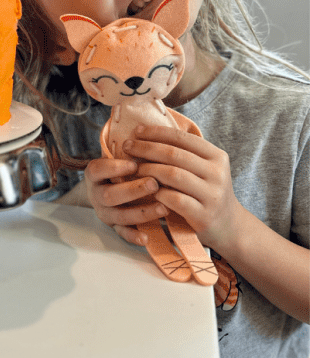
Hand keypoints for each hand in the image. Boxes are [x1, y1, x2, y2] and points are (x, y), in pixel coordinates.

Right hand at [84, 156, 168, 246]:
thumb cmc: (124, 168)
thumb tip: (144, 130)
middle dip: (132, 190)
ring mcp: (106, 213)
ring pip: (119, 216)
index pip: (96, 170)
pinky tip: (146, 238)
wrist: (116, 186)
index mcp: (95, 175)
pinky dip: (134, 237)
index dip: (113, 168)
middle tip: (154, 183)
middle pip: (109, 195)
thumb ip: (130, 150)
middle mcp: (97, 195)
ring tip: (163, 207)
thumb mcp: (121, 156)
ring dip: (142, 212)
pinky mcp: (116, 227)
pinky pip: (123, 234)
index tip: (133, 165)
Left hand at [124, 124, 243, 253]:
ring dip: (148, 169)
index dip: (156, 132)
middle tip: (127, 147)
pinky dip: (158, 192)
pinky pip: (175, 199)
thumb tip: (147, 136)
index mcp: (217, 156)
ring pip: (173, 174)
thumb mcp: (204, 170)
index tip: (136, 130)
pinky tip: (147, 190)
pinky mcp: (204, 215)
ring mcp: (212, 195)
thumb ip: (185, 155)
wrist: (230, 227)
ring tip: (133, 168)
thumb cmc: (207, 193)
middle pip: (174, 154)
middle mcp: (217, 173)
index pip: (182, 138)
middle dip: (146, 148)